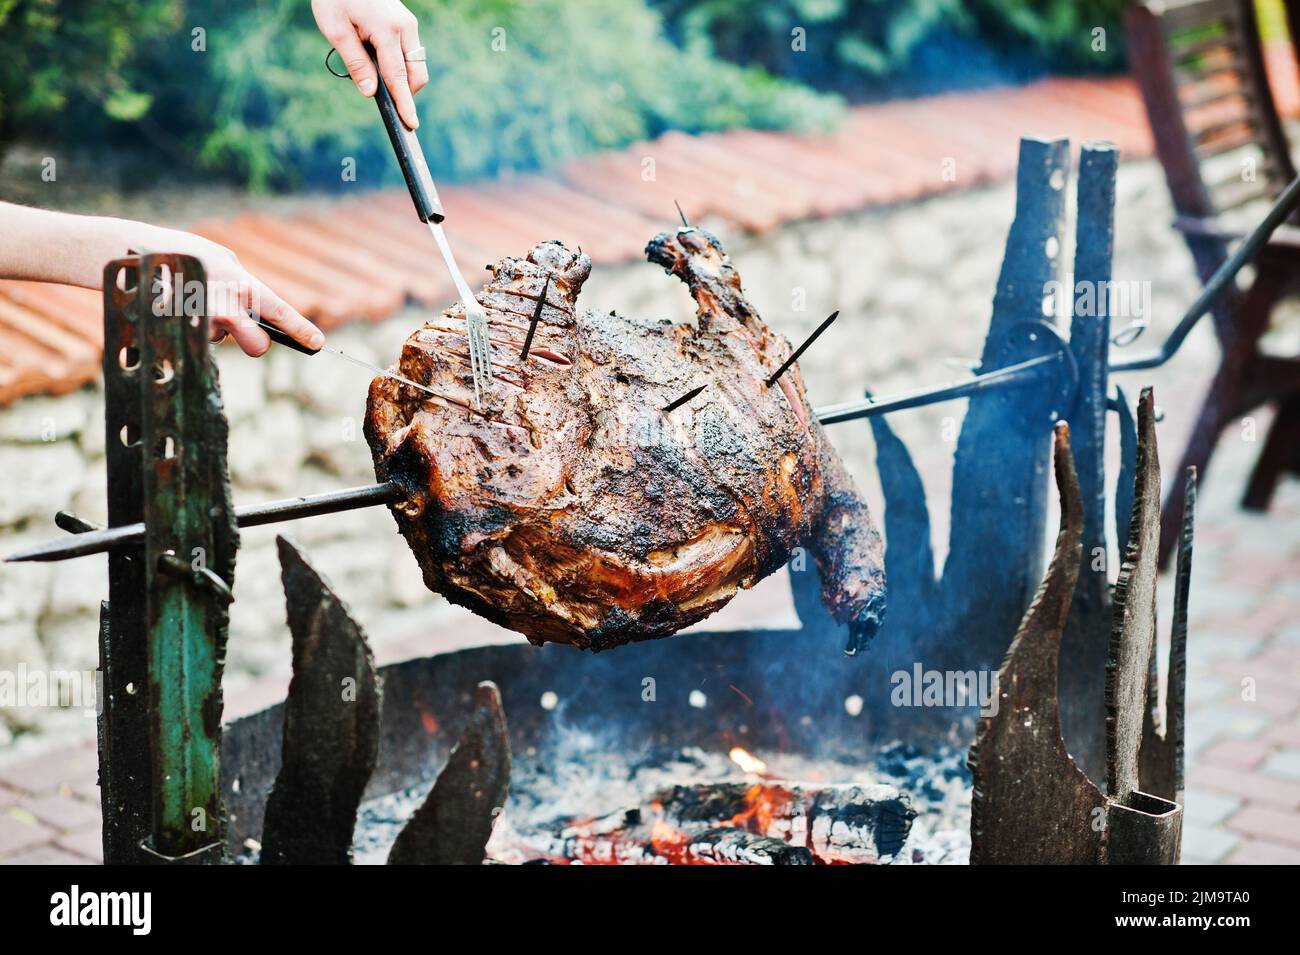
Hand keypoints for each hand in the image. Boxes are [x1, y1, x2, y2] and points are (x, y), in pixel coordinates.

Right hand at [148, 227, 324, 357]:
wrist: (127, 255)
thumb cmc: (178, 255)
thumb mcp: (218, 259)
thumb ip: (240, 284)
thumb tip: (256, 313)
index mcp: (239, 281)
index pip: (279, 311)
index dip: (301, 329)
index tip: (318, 344)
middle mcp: (224, 305)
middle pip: (257, 346)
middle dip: (255, 343)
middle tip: (245, 332)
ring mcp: (202, 322)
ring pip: (222, 340)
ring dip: (214, 328)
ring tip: (193, 301)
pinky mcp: (182, 332)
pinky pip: (199, 339)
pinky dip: (193, 327)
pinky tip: (178, 307)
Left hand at [312, 0, 427, 129]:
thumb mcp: (336, 30)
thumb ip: (356, 63)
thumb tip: (370, 92)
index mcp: (388, 30)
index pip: (399, 77)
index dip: (404, 103)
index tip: (410, 123)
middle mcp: (405, 27)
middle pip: (416, 74)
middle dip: (405, 92)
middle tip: (383, 99)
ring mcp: (409, 24)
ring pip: (415, 64)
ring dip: (401, 77)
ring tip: (373, 71)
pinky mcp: (407, 23)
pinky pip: (410, 53)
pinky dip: (399, 64)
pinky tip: (378, 59)